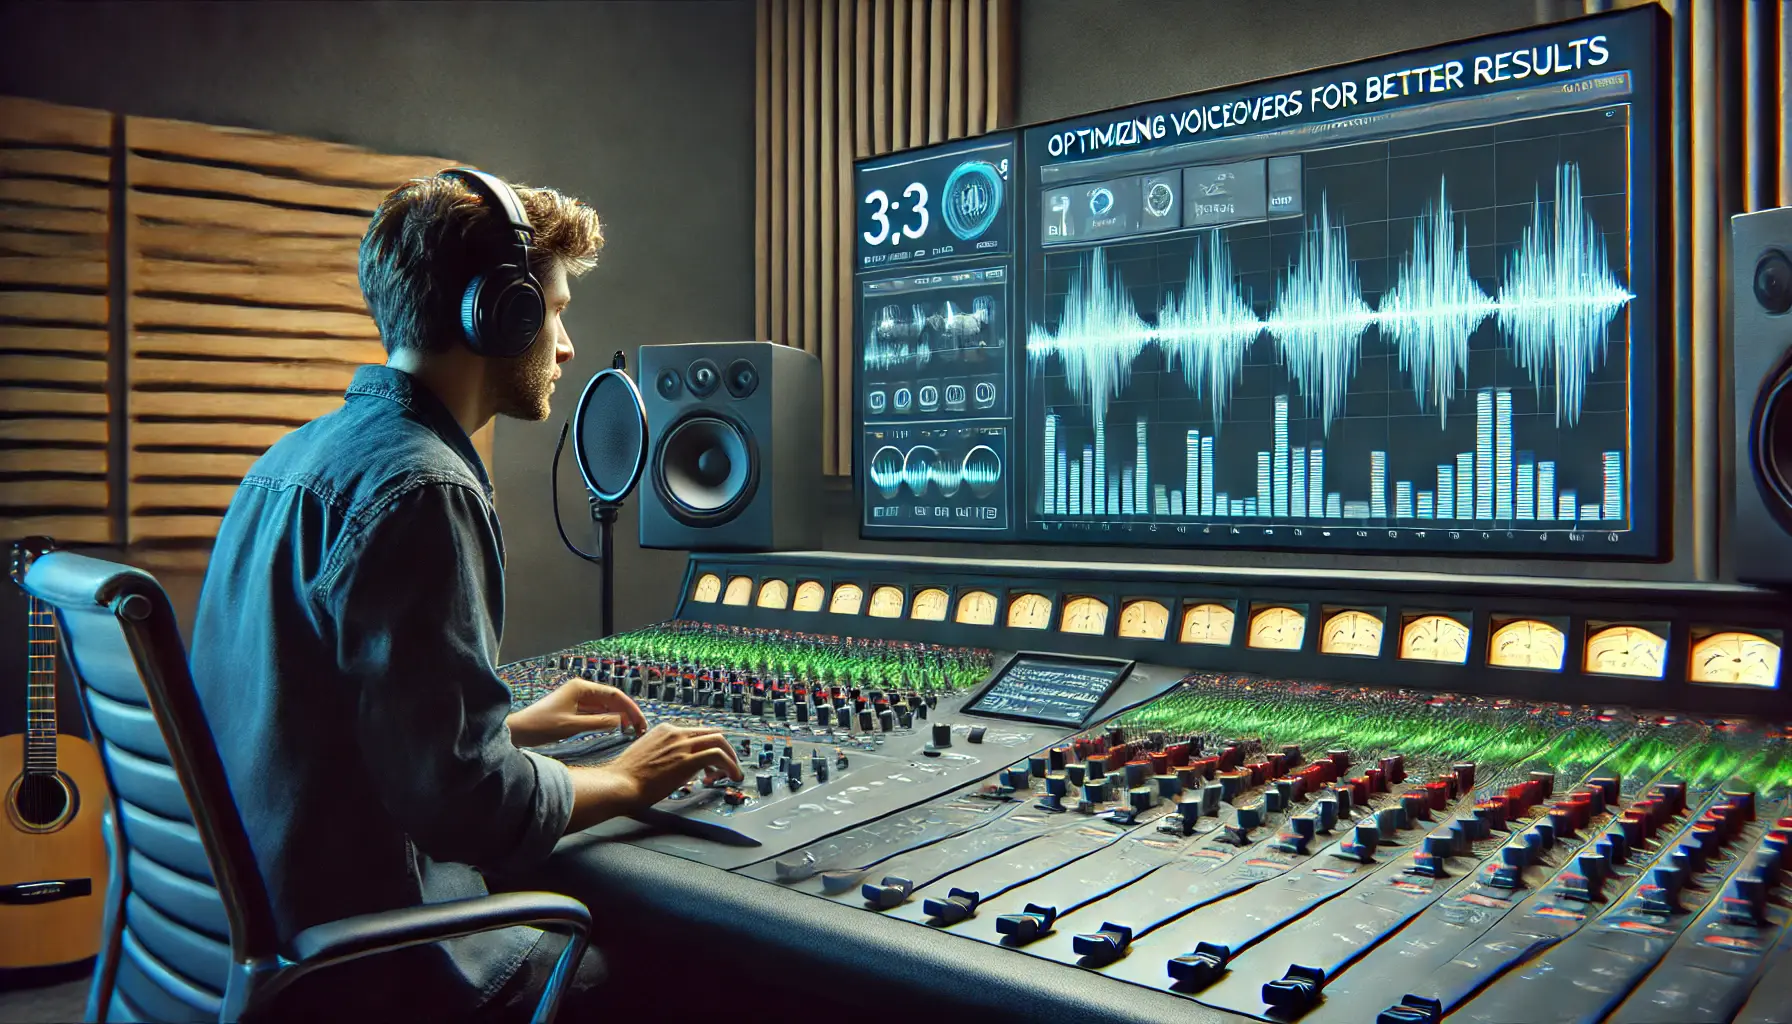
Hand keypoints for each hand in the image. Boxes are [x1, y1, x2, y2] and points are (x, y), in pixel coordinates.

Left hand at [507, 678, 647, 747]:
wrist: (518, 731)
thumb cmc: (542, 726)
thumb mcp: (573, 726)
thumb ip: (598, 722)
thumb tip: (620, 720)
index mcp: (581, 687)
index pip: (614, 695)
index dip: (630, 708)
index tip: (640, 723)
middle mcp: (581, 690)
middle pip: (611, 699)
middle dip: (627, 713)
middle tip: (640, 729)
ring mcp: (576, 699)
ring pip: (605, 706)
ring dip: (618, 717)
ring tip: (631, 730)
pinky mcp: (573, 709)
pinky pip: (596, 712)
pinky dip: (607, 720)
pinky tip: (615, 728)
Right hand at [599, 724, 743, 808]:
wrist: (617, 785)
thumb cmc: (627, 778)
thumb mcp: (648, 757)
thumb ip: (666, 755)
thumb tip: (681, 766)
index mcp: (665, 730)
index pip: (697, 733)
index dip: (708, 748)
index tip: (711, 766)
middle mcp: (675, 733)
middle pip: (713, 733)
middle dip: (726, 750)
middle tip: (729, 767)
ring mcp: (681, 745)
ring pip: (719, 741)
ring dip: (731, 758)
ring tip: (733, 774)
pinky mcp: (686, 760)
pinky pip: (718, 756)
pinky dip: (730, 765)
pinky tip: (733, 777)